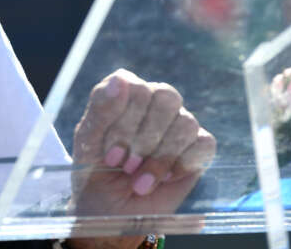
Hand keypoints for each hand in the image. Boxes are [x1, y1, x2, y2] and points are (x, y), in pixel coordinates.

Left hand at [69, 69, 215, 231]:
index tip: (111, 155)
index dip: (126, 123)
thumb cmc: (95, 170)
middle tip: (126, 167)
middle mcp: (153, 102)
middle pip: (167, 97)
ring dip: (161, 157)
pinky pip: (204, 143)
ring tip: (139, 182)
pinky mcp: (196, 148)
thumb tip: (120, 81)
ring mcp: (176, 124)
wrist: (111, 210)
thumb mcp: (87, 142)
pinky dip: (182, 164)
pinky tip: (164, 178)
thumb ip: (100, 109)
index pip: (137, 87)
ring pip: (186, 122)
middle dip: (144, 139)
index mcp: (123, 93)